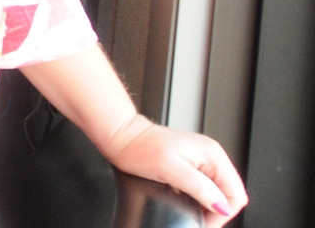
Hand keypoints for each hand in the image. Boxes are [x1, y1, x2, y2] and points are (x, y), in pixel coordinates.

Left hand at [102, 116, 247, 225]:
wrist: (121, 137)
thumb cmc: (140, 148)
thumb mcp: (171, 170)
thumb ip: (199, 188)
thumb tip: (221, 206)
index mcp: (213, 155)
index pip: (235, 194)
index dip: (223, 213)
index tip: (205, 221)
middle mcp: (211, 156)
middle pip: (229, 195)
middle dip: (216, 210)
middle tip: (198, 220)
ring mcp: (201, 161)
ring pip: (218, 193)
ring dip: (208, 205)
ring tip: (192, 211)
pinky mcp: (191, 165)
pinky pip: (205, 188)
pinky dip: (199, 198)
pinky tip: (187, 200)